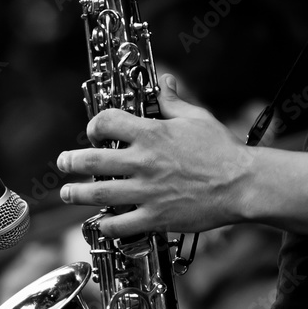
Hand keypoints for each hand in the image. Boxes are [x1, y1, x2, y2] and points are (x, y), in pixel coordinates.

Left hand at [57, 74, 254, 238]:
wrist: (243, 184)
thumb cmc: (223, 151)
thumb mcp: (197, 118)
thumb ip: (173, 102)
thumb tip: (164, 82)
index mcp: (152, 134)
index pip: (106, 122)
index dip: (94, 125)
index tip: (93, 132)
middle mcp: (143, 163)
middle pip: (92, 161)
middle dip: (70, 162)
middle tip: (63, 164)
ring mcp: (147, 192)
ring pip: (98, 194)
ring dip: (76, 194)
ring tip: (67, 193)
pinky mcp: (156, 217)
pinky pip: (120, 225)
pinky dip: (106, 226)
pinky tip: (101, 223)